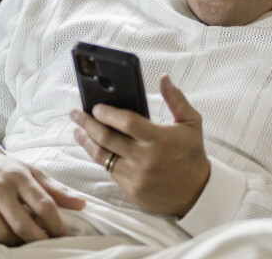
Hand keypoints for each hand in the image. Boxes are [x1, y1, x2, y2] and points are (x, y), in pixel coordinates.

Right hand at [0, 149, 85, 245]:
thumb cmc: (3, 170)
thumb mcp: (29, 172)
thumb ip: (55, 189)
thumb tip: (82, 204)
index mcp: (19, 176)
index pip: (44, 204)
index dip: (56, 224)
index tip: (63, 235)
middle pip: (23, 225)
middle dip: (38, 239)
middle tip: (46, 244)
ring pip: (3, 235)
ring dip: (17, 243)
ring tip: (26, 241)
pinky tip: (5, 237)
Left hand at [71, 74, 210, 215]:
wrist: (196, 192)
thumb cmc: (192, 153)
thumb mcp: (191, 123)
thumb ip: (176, 99)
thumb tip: (164, 78)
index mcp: (160, 139)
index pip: (127, 122)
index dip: (108, 113)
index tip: (96, 107)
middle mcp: (146, 158)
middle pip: (107, 138)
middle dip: (88, 124)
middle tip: (76, 114)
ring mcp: (136, 176)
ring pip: (103, 156)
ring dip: (87, 141)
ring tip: (78, 131)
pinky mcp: (131, 189)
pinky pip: (110, 170)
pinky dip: (100, 157)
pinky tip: (93, 147)